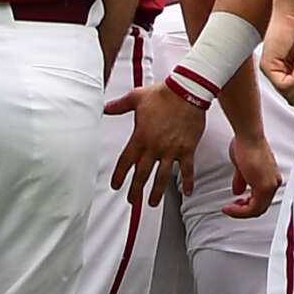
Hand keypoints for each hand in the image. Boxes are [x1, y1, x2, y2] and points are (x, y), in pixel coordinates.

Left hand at [104, 84, 206, 207]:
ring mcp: (172, 150)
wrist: (187, 91)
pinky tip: (188, 192)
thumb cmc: (164, 94)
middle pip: (142, 174)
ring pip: (162, 177)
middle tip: (132, 200)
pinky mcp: (187, 149)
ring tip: (152, 202)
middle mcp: (155, 147)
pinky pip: (187, 169)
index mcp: (141, 136)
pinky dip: (188, 182)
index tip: (116, 185)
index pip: (126, 161)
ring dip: (157, 192)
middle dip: (135, 190)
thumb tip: (105, 107)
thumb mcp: (137, 97)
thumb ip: (120, 105)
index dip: (119, 175)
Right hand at [224, 131, 281, 218]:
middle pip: (260, 207)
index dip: (246, 206)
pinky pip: (253, 208)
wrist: (248, 136)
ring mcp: (270, 185)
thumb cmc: (246, 144)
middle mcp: (273, 182)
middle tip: (231, 208)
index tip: (235, 204)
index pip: (261, 200)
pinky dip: (240, 211)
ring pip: (257, 210)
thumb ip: (242, 180)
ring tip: (229, 209)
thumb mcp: (242, 167)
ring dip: (241, 212)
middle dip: (243, 211)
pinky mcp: (265, 186)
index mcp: (270, 177)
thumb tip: (238, 191)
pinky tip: (231, 207)